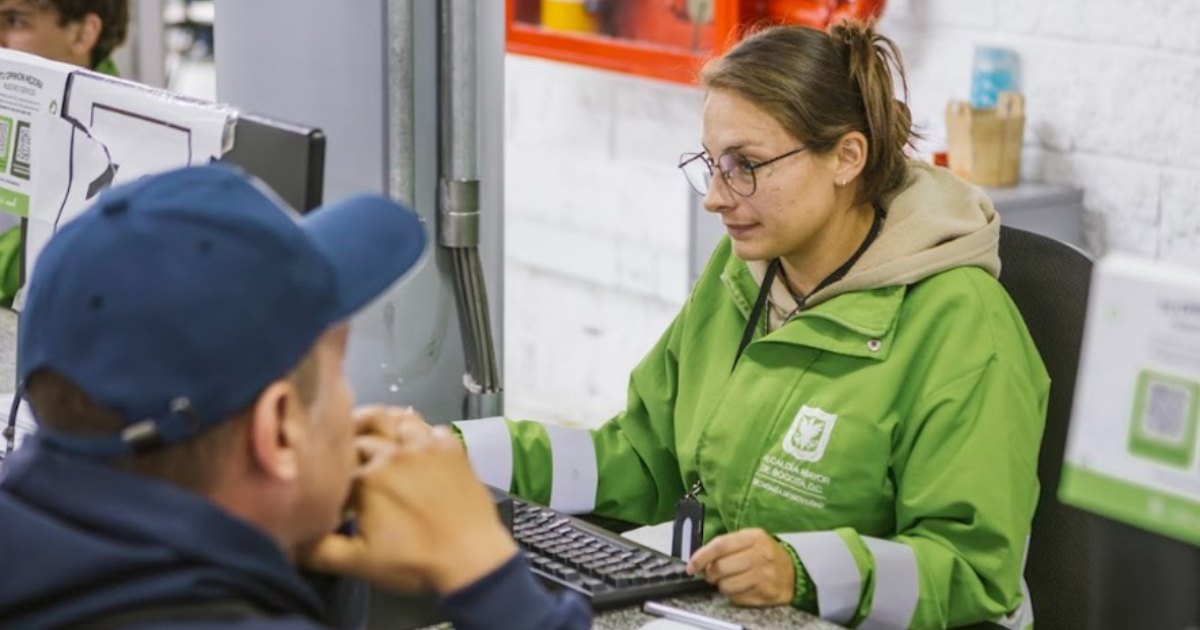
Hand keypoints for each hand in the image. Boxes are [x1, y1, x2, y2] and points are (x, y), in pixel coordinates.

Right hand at [299, 408, 515, 593]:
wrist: (472, 557)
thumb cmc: (415, 560)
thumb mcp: (358, 563)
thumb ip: (318, 550)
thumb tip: (291, 541)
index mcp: (367, 477)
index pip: (335, 459)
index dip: (326, 466)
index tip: (324, 476)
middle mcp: (394, 452)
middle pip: (361, 434)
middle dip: (347, 441)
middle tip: (342, 452)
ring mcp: (426, 446)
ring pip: (395, 418)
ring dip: (379, 422)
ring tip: (370, 431)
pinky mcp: (453, 448)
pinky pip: (430, 426)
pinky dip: (417, 430)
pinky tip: (412, 442)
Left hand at [686, 528, 794, 605]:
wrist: (792, 572)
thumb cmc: (764, 554)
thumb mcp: (749, 540)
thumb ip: (725, 546)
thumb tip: (699, 559)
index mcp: (754, 537)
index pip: (720, 545)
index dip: (701, 556)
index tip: (691, 565)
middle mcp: (760, 555)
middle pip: (720, 567)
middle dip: (710, 573)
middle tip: (711, 574)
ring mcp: (764, 576)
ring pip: (726, 586)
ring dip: (721, 585)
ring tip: (729, 580)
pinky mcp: (765, 593)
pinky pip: (736, 598)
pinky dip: (733, 595)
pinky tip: (741, 587)